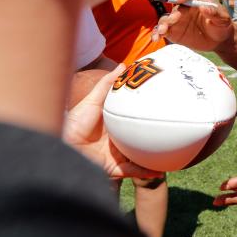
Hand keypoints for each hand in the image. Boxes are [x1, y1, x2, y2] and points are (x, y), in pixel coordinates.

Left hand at [63, 64, 162, 179]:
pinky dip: (145, 171)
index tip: (164, 107)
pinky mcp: (113, 168)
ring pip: (141, 157)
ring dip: (155, 158)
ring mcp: (117, 155)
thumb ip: (107, 84)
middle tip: (174, 132)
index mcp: (115, 125)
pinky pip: (133, 171)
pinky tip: (158, 170)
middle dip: (155, 139)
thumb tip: (124, 65)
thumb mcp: (93, 100)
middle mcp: (118, 141)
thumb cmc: (74, 122)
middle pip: (141, 140)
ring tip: (173, 155)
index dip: (148, 116)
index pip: (135, 121)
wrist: (62, 146)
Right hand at [153, 0, 232, 51]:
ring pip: (166, 19)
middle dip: (172, 13)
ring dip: (162, 24)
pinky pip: (163, 31)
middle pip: (174, 7)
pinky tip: (156, 38)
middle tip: (174, 20)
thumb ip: (214, 13)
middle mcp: (185, 9)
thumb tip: (204, 7)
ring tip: (162, 31)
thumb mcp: (223, 18)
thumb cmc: (222, 25)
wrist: (220, 40)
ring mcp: (178, 21)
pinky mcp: (174, 32)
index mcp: (196, 1)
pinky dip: (157, 33)